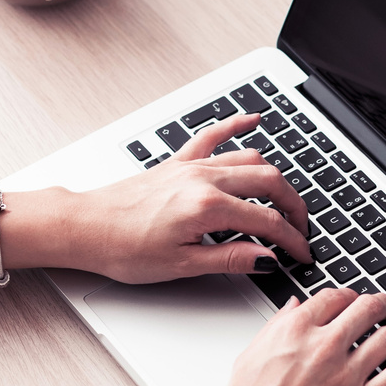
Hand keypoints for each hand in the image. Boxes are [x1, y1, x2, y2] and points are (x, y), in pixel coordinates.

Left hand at [0, 113, 311, 282]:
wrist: (84, 227)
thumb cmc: (121, 247)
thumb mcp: (180, 266)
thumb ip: (229, 259)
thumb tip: (265, 258)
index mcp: (206, 208)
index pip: (267, 221)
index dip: (291, 240)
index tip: (301, 253)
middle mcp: (202, 179)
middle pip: (269, 182)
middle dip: (294, 206)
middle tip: (301, 230)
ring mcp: (190, 167)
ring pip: (249, 159)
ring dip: (275, 177)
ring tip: (285, 200)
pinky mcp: (177, 163)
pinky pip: (213, 136)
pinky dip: (236, 125)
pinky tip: (253, 119)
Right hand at [179, 288, 385, 385]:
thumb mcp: (250, 358)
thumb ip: (276, 327)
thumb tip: (293, 307)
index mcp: (294, 331)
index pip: (332, 297)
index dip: (347, 295)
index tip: (352, 299)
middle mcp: (324, 346)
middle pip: (366, 309)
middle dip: (380, 304)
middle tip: (385, 306)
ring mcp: (346, 374)